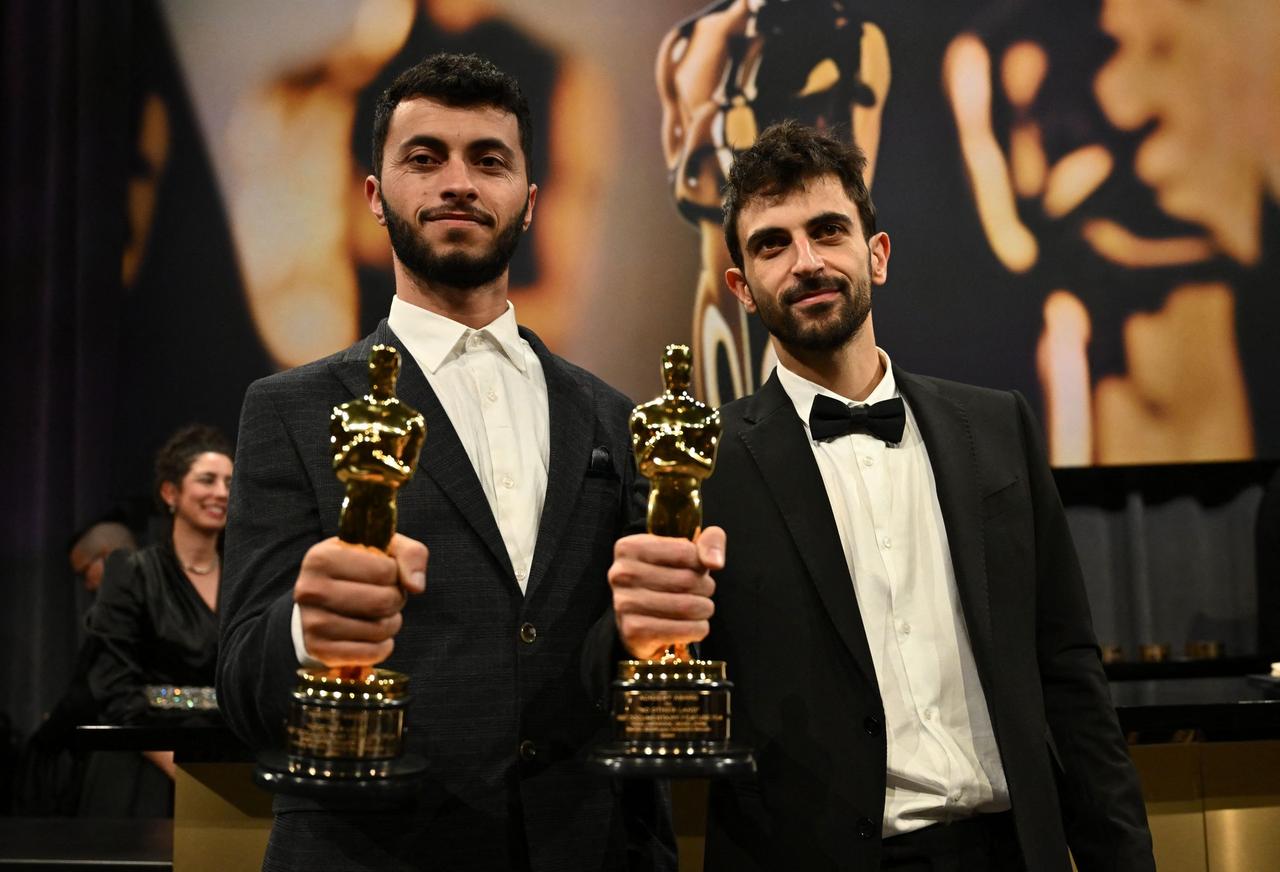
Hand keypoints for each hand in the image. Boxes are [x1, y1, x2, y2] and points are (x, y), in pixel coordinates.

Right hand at [294, 533, 427, 665]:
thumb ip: (410, 554)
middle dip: (396, 600)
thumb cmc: (358, 570)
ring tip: (381, 615)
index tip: (385, 574)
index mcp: (322, 557)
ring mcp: (311, 622)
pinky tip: (375, 636)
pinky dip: (383, 646)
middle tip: (388, 597)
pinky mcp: (318, 650)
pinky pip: (370, 653)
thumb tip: (416, 586)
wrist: (320, 602)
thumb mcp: (384, 549)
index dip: (395, 574)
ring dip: (391, 623)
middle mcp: (310, 590)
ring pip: (378, 629)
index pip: (385, 571)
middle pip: (383, 601)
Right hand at [608, 527, 724, 659]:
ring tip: (699, 608)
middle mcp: (621, 573)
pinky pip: (683, 630)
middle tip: (701, 591)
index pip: (685, 552)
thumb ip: (709, 541)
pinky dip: (698, 629)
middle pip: (688, 580)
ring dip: (704, 609)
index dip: (701, 564)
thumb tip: (714, 562)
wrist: (641, 619)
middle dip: (705, 588)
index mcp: (631, 547)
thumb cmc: (668, 577)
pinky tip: (692, 625)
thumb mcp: (687, 550)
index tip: (696, 569)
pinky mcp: (633, 631)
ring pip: (688, 606)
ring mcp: (624, 603)